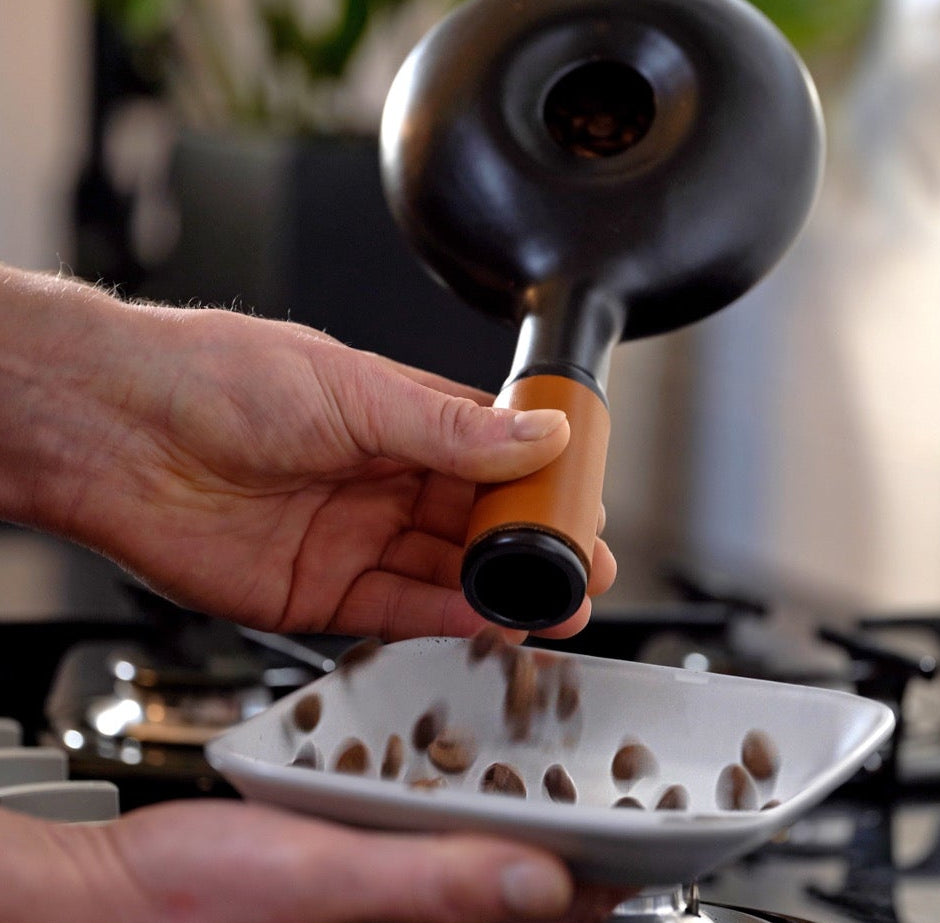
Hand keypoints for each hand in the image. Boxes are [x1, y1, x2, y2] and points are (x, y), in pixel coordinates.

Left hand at [1, 268, 615, 639]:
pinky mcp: (316, 592)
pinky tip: (483, 617)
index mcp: (394, 418)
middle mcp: (377, 481)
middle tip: (580, 567)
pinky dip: (439, 617)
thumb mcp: (354, 391)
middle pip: (473, 523)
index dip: (538, 482)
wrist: (117, 431)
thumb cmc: (218, 378)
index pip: (489, 454)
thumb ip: (450, 427)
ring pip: (440, 573)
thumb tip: (537, 433)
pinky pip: (392, 611)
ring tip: (550, 602)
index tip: (580, 504)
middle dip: (529, 548)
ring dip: (496, 591)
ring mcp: (349, 538)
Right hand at [1, 802, 631, 922]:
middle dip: (575, 844)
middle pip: (523, 889)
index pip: (545, 921)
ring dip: (529, 815)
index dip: (610, 887)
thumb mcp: (331, 880)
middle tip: (621, 790)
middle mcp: (418, 917)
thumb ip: (437, 881)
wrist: (120, 886)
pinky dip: (468, 798)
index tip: (656, 842)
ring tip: (568, 764)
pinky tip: (476, 761)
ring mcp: (391, 890)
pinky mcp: (364, 858)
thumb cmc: (203, 898)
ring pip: (486, 854)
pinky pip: (436, 831)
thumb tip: (549, 881)